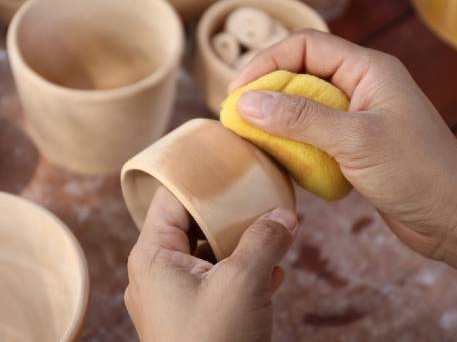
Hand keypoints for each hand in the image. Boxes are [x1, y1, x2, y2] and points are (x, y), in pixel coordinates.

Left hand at [125, 186, 297, 341]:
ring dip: (241, 243)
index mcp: (152, 256)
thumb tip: (285, 215)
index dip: (198, 177)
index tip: (227, 161)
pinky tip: (273, 271)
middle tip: (258, 197)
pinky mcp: (193, 314)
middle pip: (193, 223)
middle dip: (229, 213)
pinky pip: (216, 279)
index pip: (171, 197)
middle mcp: (157, 272)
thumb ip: (264, 241)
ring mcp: (174, 295)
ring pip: (209, 252)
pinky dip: (242, 271)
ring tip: (272, 233)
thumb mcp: (243, 283)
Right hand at [230, 29, 456, 298]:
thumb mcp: (355, 139)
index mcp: (368, 70)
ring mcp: (356, 117)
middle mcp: (360, 87)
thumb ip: (300, 119)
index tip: (239, 91)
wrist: (451, 218)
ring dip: (277, 120)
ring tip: (251, 138)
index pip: (307, 46)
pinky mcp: (352, 145)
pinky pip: (312, 134)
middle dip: (268, 92)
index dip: (268, 62)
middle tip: (238, 117)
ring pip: (304, 106)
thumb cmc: (417, 172)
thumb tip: (247, 103)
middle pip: (302, 74)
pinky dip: (292, 143)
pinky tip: (279, 157)